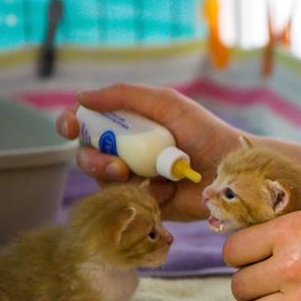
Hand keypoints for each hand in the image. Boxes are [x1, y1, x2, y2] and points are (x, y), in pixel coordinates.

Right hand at [56, 83, 241, 220]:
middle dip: (92, 159)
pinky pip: (126, 203)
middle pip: (87, 155)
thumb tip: (81, 97)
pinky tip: (167, 190)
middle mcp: (128, 151)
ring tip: (139, 177)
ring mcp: (136, 180)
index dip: (71, 124)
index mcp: (130, 124)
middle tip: (115, 165)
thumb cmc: (204, 132)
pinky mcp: (147, 205)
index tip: (69, 129)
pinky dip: (143, 194)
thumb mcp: (166, 104)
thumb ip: (124, 96)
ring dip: (113, 178)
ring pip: (101, 182)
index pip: (88, 123)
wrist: (231, 168)